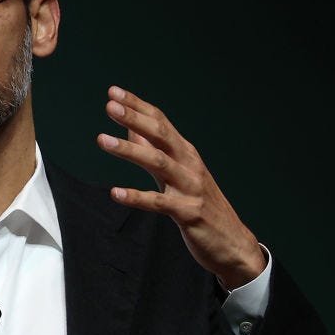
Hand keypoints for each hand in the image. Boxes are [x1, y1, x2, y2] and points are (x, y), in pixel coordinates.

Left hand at [97, 86, 264, 288]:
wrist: (232, 242)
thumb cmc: (201, 204)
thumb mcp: (178, 173)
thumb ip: (156, 150)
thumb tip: (133, 127)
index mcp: (186, 152)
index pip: (160, 121)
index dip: (137, 106)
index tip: (113, 92)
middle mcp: (190, 164)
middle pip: (160, 134)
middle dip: (134, 118)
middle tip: (110, 105)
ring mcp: (190, 187)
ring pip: (158, 162)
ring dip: (129, 149)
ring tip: (102, 140)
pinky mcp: (188, 212)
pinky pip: (159, 202)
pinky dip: (137, 197)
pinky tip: (116, 192)